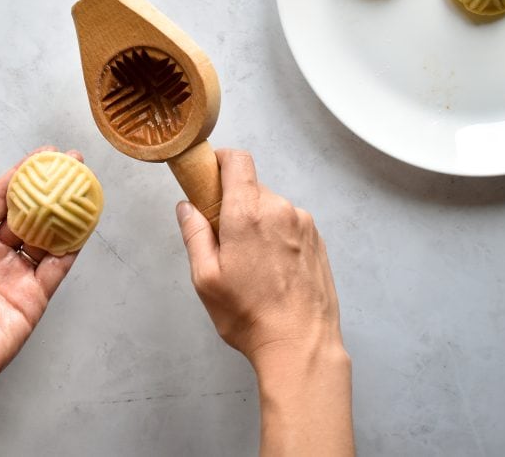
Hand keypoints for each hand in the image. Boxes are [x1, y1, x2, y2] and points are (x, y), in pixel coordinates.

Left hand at [0, 146, 83, 394]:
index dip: (18, 176)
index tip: (40, 156)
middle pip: (28, 213)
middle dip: (49, 188)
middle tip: (72, 163)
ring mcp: (16, 274)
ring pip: (47, 236)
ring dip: (65, 213)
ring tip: (84, 188)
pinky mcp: (33, 298)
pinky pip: (56, 267)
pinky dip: (71, 248)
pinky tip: (83, 228)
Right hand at [174, 149, 345, 365]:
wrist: (301, 345)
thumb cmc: (250, 316)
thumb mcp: (205, 278)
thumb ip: (194, 234)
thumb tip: (186, 207)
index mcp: (249, 212)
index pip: (237, 160)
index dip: (219, 161)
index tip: (208, 179)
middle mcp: (281, 209)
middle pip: (251, 187)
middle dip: (234, 205)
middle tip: (224, 241)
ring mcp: (304, 224)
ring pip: (271, 208)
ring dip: (257, 223)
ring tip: (251, 265)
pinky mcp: (317, 240)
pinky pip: (289, 225)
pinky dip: (277, 237)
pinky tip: (271, 271)